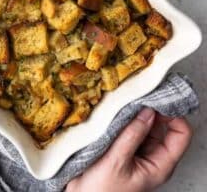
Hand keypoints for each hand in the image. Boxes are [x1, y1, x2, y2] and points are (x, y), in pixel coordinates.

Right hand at [67, 108, 192, 191]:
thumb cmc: (101, 189)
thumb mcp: (118, 160)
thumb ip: (133, 135)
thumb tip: (147, 111)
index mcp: (159, 165)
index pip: (180, 134)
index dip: (173, 116)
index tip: (157, 102)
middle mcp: (152, 157)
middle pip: (164, 127)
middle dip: (153, 111)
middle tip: (139, 98)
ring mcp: (139, 152)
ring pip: (146, 126)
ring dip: (137, 114)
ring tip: (125, 104)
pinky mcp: (125, 148)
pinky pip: (131, 128)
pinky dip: (127, 119)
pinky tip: (117, 113)